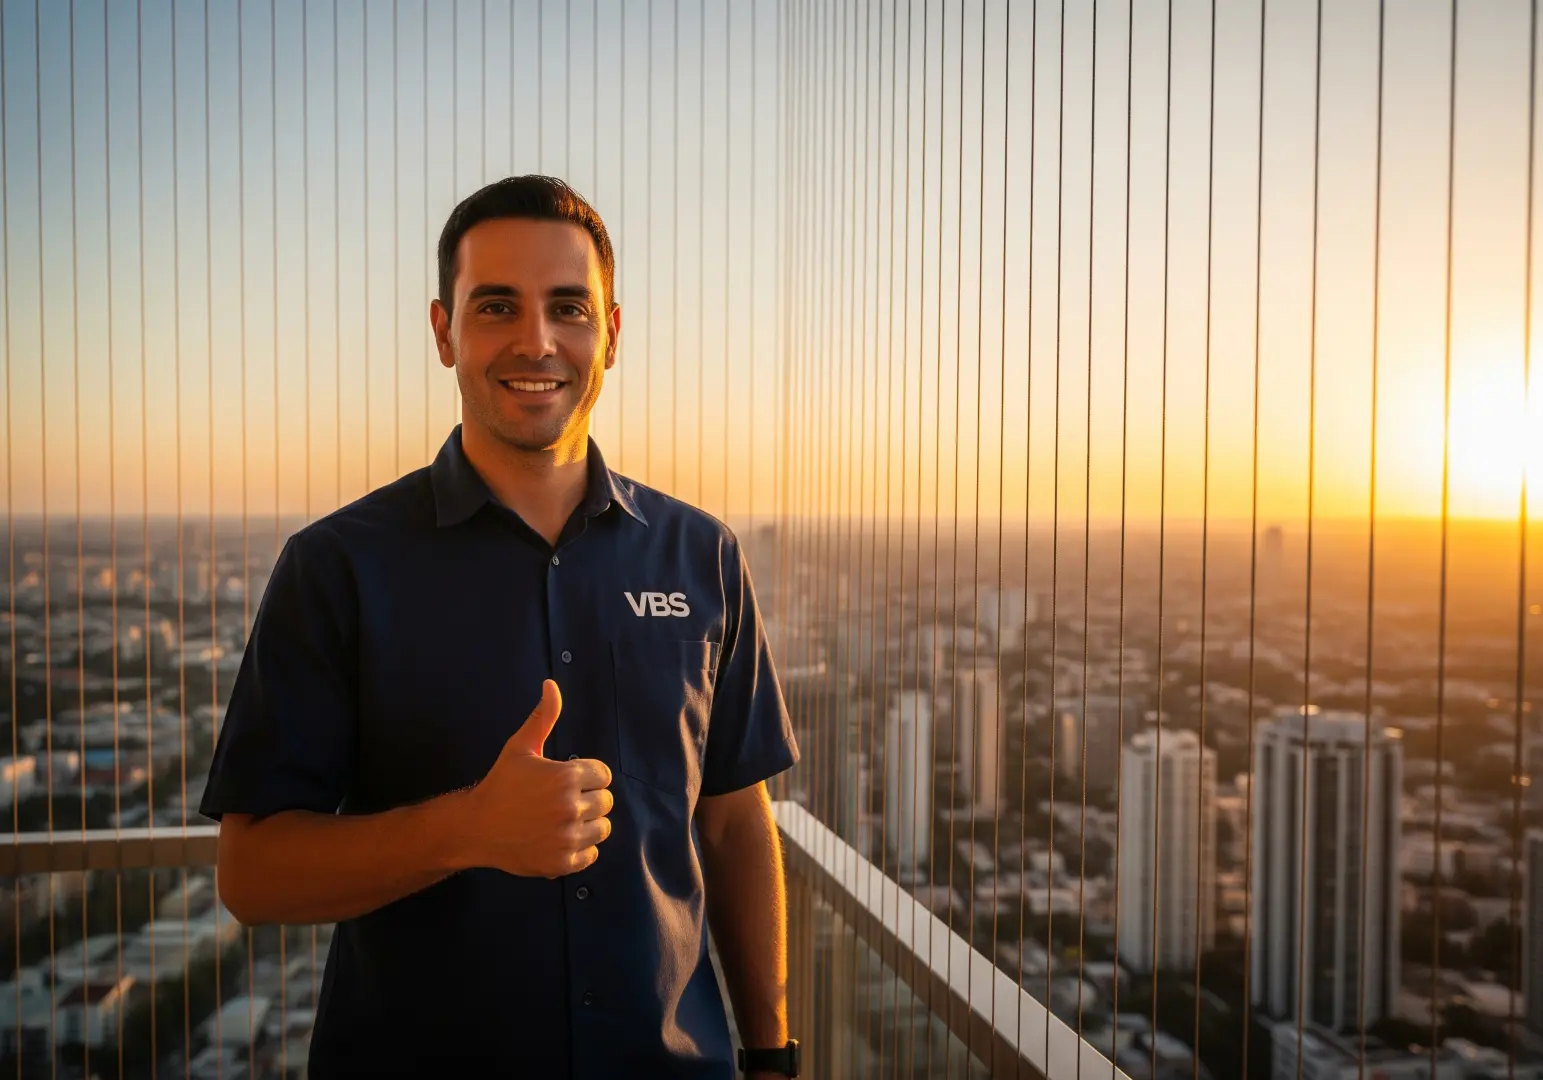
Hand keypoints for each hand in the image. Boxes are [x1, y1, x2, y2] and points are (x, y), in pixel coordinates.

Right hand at [462, 679, 613, 877]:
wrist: (476, 828)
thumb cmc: (501, 784)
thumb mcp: (520, 748)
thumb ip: (543, 717)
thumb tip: (551, 685)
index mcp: (566, 777)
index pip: (603, 775)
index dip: (586, 776)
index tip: (567, 781)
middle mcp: (570, 808)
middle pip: (606, 802)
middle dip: (589, 799)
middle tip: (562, 801)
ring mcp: (567, 838)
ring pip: (603, 829)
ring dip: (588, 825)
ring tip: (562, 820)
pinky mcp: (563, 863)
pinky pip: (592, 855)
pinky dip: (581, 849)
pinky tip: (560, 839)